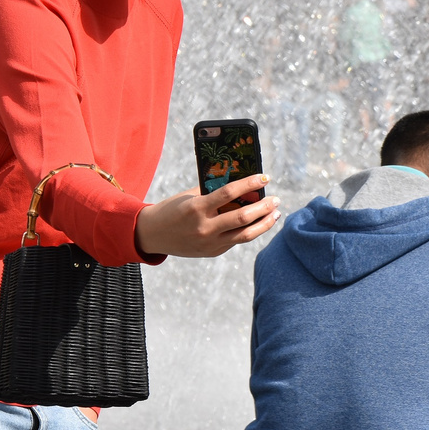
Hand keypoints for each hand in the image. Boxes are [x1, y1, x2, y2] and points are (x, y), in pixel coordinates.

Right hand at [134, 174, 278, 257]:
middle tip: (276, 199)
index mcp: (197, 208)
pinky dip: (250, 230)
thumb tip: (240, 182)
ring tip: (275, 213)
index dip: (250, 184)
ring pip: (245, 235)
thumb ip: (212, 190)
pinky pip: (236, 240)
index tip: (265, 178)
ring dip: (264, 223)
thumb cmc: (172, 209)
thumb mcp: (190, 196)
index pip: (229, 193)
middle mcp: (205, 227)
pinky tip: (259, 222)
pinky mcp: (212, 252)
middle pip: (243, 217)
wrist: (152, 235)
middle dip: (264, 207)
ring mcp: (209, 243)